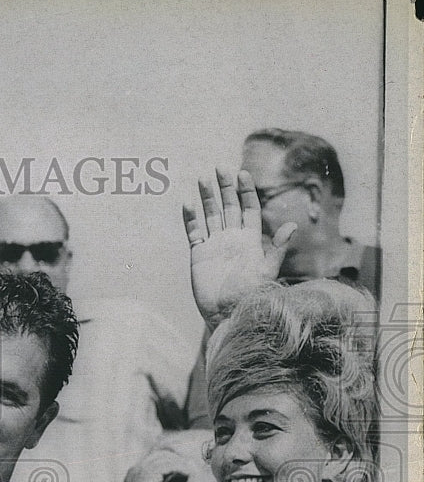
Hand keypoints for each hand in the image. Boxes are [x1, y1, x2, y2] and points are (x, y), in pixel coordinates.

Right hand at [183, 169, 296, 329]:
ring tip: (202, 178)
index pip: (248, 208)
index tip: (241, 173)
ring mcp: (214, 245)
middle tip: (219, 168)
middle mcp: (232, 239)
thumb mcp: (267, 270)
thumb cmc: (251, 295)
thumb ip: (277, 247)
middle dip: (225, 187)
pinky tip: (187, 203)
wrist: (229, 314)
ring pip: (210, 215)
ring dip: (206, 197)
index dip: (246, 191)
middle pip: (228, 206)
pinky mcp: (198, 254)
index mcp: (250, 239)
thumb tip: (293, 224)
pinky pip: (194, 231)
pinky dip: (190, 218)